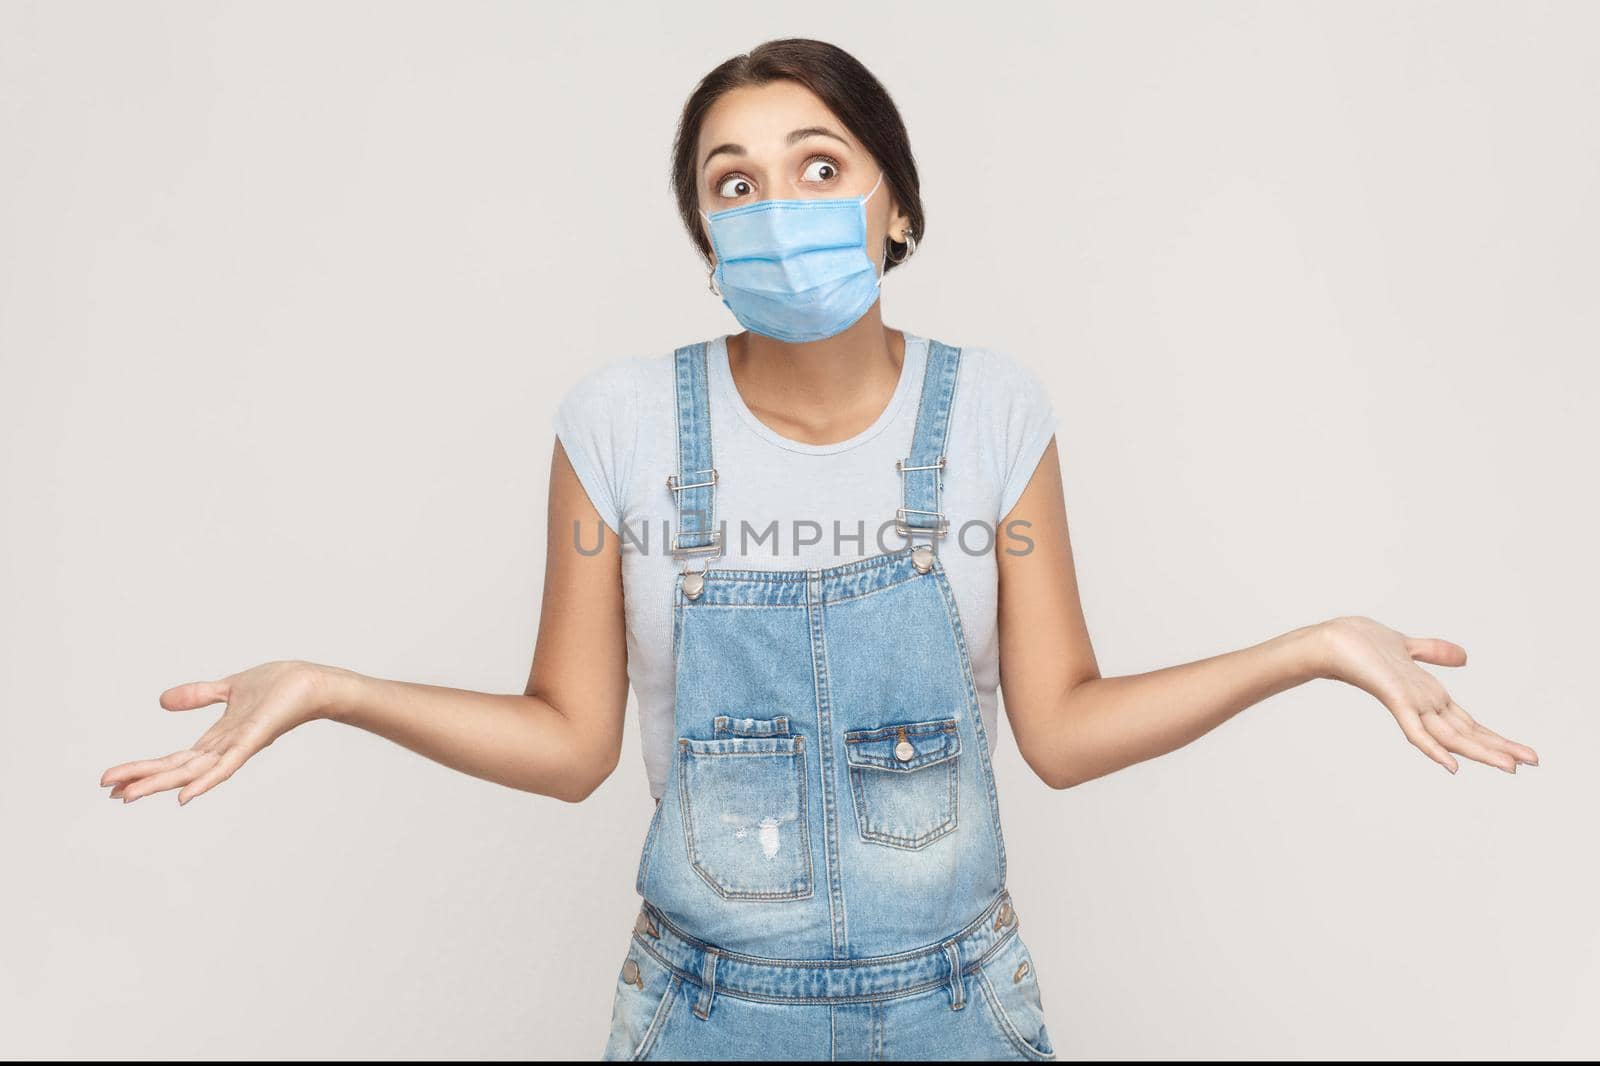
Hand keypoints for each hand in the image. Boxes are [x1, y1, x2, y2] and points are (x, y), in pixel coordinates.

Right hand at [100, 660, 334, 804]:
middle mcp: (224, 749)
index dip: (143, 769)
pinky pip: (227, 765)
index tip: (112, 782)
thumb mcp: (227, 688)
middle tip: (110, 792)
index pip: (173, 759)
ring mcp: (239, 747)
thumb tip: (162, 701)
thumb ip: (197, 696)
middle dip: (143, 780)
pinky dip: (206, 781)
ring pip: (193, 771)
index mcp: (216, 739)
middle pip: (176, 770)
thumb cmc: (279, 687)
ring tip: (130, 796)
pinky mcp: (254, 740)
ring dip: (162, 783)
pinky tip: (185, 796)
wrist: (312, 682)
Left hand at [1314, 615, 1537, 773]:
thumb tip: (1464, 657)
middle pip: (1468, 733)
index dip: (1496, 737)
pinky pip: (1416, 730)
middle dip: (1500, 748)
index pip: (1470, 722)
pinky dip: (1434, 748)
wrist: (1332, 641)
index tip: (1524, 753)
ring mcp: (1411, 704)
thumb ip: (1435, 653)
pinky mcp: (1394, 699)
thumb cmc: (1362, 644)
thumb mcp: (1409, 646)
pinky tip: (1452, 765)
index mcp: (1430, 696)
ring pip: (1451, 736)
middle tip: (1533, 764)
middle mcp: (1425, 704)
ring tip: (1510, 767)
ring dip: (1482, 752)